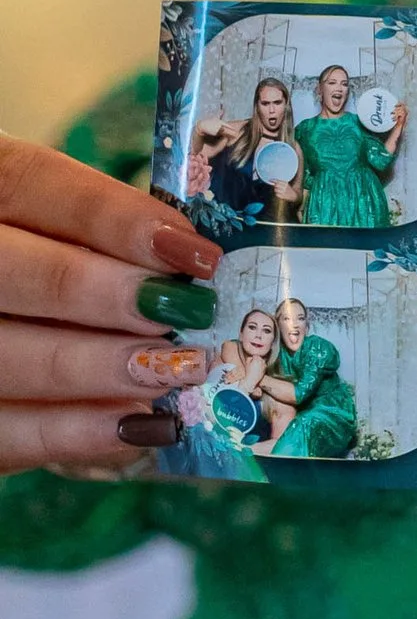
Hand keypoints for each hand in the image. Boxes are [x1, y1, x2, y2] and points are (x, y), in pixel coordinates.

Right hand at [0, 138, 222, 471]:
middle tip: (188, 316)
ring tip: (175, 371)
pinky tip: (144, 426)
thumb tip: (193, 261)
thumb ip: (102, 233)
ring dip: (104, 367)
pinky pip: (10, 431)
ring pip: (15, 357)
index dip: (117, 218)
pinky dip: (78, 432)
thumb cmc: (41, 264)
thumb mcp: (54, 225)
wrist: (4, 321)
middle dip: (112, 297)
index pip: (34, 186)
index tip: (195, 252)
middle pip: (24, 275)